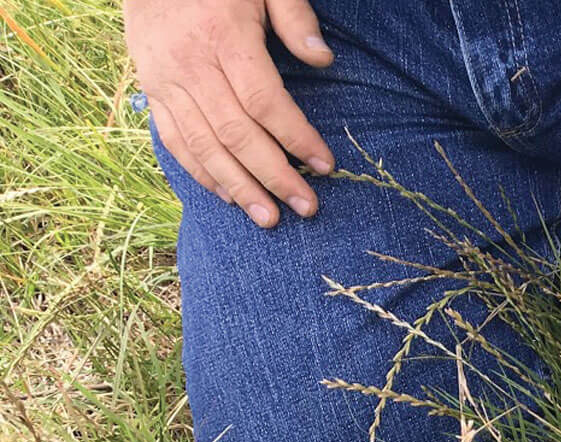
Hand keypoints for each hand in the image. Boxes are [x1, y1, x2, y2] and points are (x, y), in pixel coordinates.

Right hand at [125, 0, 335, 227]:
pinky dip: (201, 172)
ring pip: (203, 145)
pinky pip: (175, 140)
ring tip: (269, 217)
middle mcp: (190, 65)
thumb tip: (323, 58)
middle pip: (235, 133)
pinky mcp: (151, 90)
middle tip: (307, 207)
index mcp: (224, 37)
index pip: (264, 101)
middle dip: (274, 175)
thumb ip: (294, 16)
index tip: (325, 165)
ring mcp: (165, 80)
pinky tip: (229, 195)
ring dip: (239, 186)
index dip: (296, 137)